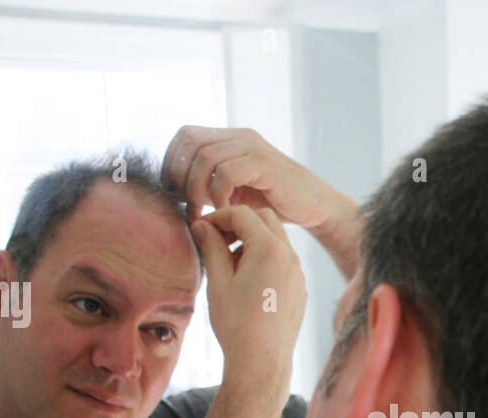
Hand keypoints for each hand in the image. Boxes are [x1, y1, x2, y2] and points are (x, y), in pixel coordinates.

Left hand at [162, 126, 357, 234]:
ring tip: (202, 212)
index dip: (172, 163)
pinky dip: (218, 194)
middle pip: (191, 143)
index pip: (186, 136)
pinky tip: (224, 211)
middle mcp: (240, 137)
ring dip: (197, 189)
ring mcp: (252, 147)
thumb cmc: (273, 203)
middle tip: (188, 206)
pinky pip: (226, 172)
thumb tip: (176, 191)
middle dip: (181, 178)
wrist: (314, 207)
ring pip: (205, 157)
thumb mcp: (235, 189)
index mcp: (230, 138)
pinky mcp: (263, 164)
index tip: (175, 194)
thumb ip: (210, 182)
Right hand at [191, 204, 306, 383]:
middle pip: (264, 219)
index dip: (218, 216)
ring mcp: (298, 274)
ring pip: (277, 240)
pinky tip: (248, 280)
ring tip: (230, 262)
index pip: (242, 214)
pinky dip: (266, 259)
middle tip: (217, 239)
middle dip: (239, 223)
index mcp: (269, 249)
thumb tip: (202, 226)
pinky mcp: (300, 289)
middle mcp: (290, 256)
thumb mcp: (218, 282)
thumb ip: (211, 247)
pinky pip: (284, 262)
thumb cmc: (237, 324)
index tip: (202, 227)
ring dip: (254, 240)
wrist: (262, 362)